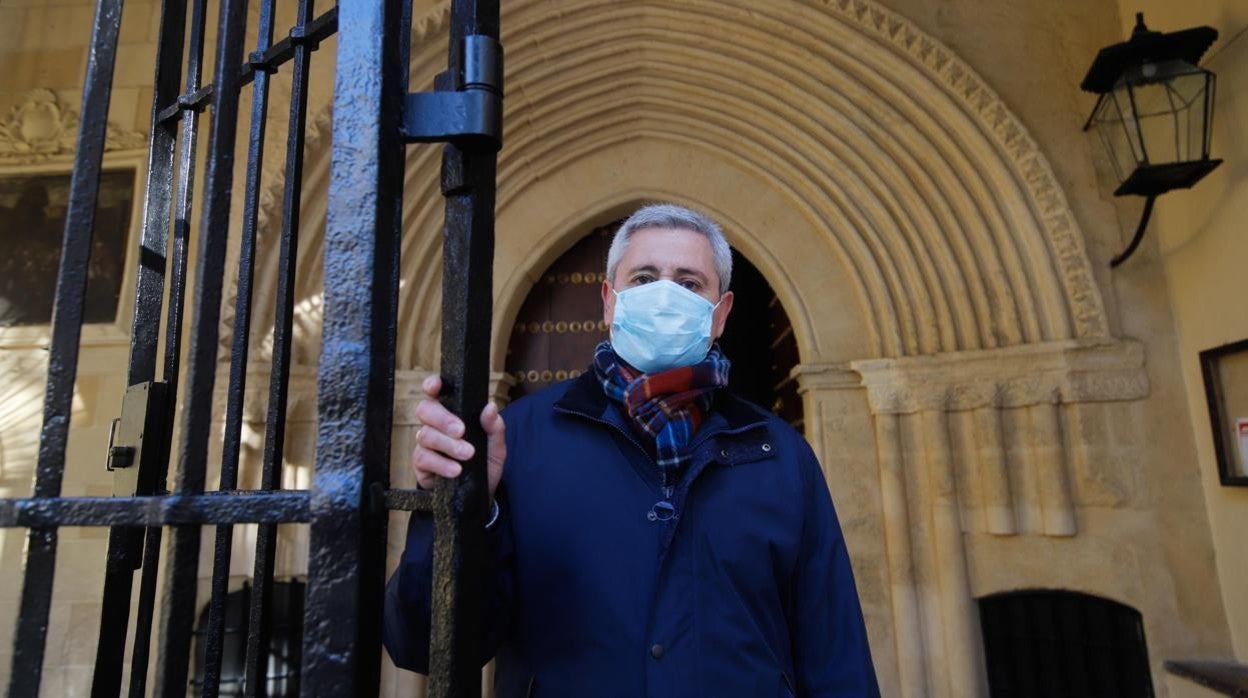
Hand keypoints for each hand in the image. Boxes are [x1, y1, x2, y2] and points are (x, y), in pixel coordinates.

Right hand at [411, 374, 505, 500]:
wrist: (481, 495)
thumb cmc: (485, 464)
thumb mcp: (496, 446)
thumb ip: (495, 427)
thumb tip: (490, 407)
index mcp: (453, 413)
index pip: (437, 394)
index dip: (432, 385)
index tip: (435, 386)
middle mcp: (435, 426)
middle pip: (425, 410)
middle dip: (443, 419)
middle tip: (461, 431)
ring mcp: (426, 445)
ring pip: (425, 435)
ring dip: (448, 445)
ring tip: (467, 454)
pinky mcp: (421, 465)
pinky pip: (423, 458)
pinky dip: (441, 464)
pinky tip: (456, 470)